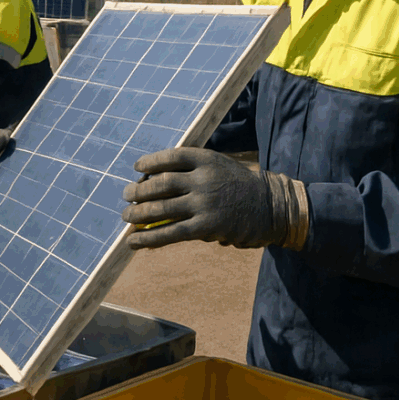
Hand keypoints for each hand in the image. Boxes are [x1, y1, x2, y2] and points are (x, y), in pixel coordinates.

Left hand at [120, 147, 306, 250]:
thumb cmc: (240, 187)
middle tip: (126, 195)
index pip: (172, 157)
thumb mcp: (220, 167)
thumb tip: (152, 181)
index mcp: (208, 159)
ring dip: (139, 214)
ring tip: (125, 217)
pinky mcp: (207, 227)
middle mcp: (204, 179)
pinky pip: (171, 233)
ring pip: (162, 208)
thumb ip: (193, 171)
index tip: (137, 167)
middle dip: (139, 190)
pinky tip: (135, 242)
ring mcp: (205, 203)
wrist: (272, 208)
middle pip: (162, 183)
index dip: (151, 161)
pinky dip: (150, 238)